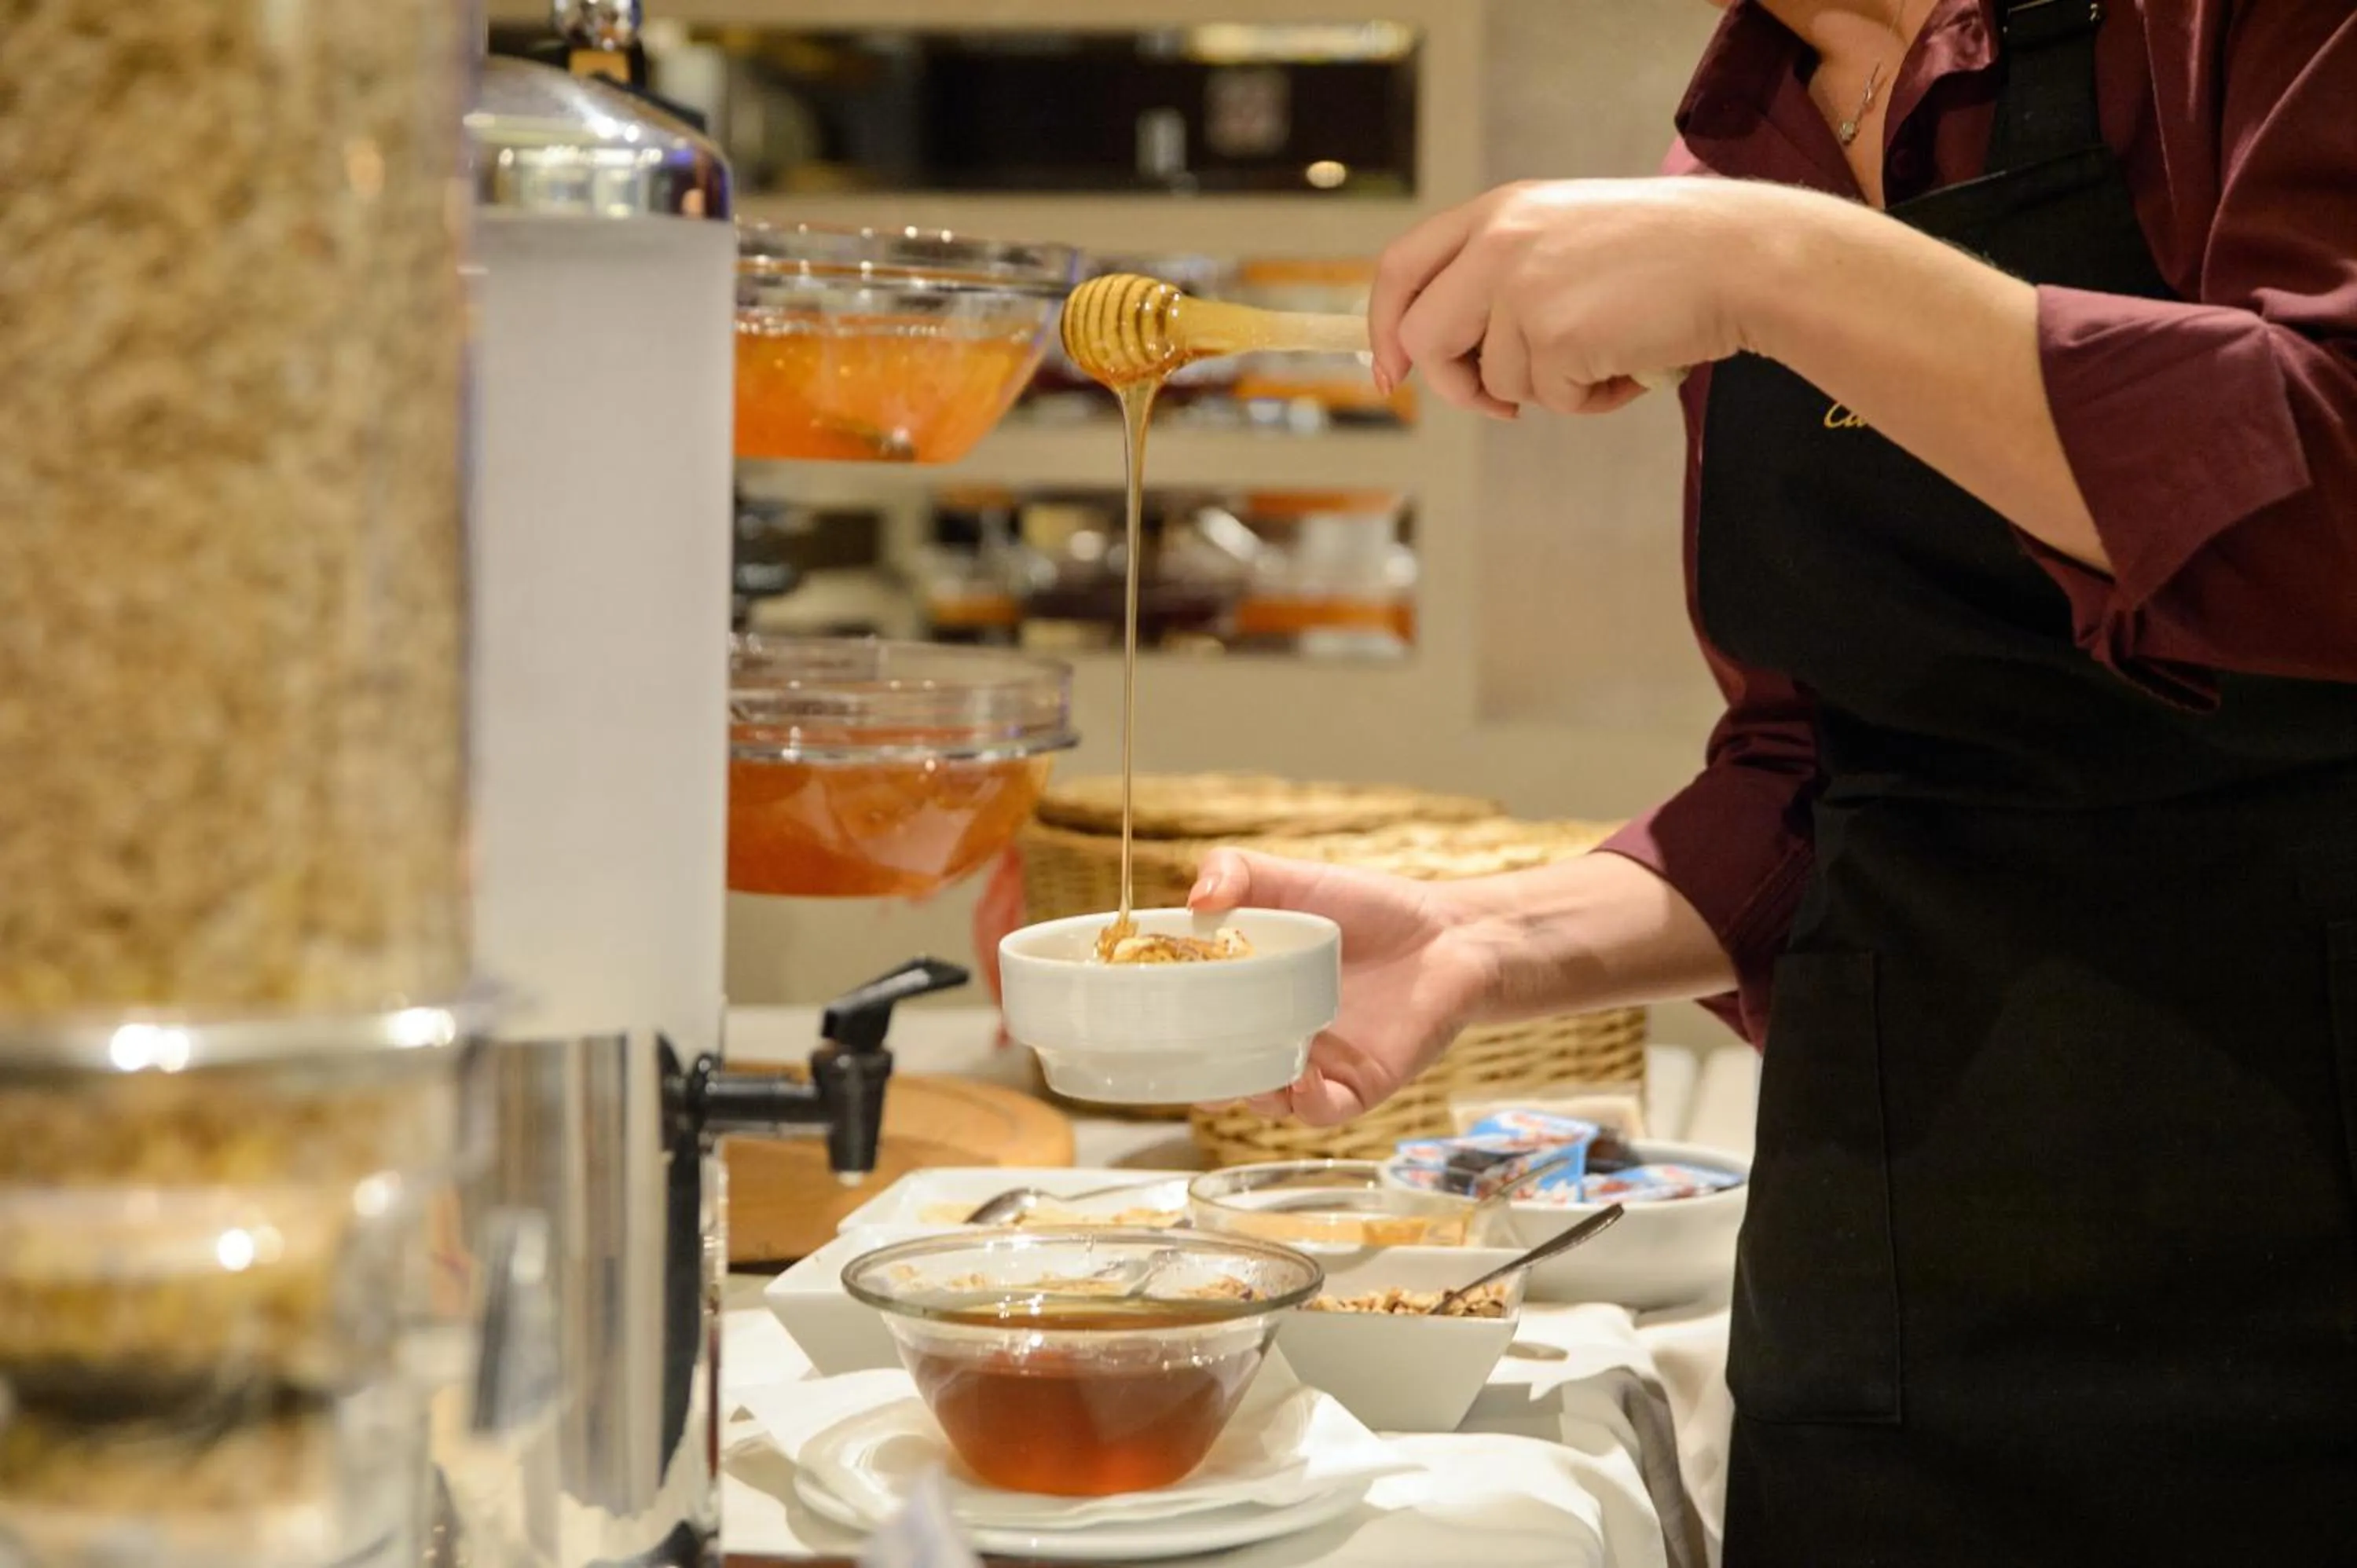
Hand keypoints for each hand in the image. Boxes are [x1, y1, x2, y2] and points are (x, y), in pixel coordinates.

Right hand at [1188, 849, 1498, 1125]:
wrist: (1448, 934)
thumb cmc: (1368, 909)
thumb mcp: (1293, 880)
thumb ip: (1237, 872)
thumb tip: (1196, 897)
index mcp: (1246, 996)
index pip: (1190, 1023)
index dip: (1163, 1029)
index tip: (1140, 1021)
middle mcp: (1272, 1037)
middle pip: (1217, 1076)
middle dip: (1195, 1080)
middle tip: (1183, 1060)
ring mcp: (1313, 1066)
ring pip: (1264, 1102)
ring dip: (1247, 1093)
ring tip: (1247, 1068)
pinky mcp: (1357, 1086)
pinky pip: (1321, 1112)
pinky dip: (1304, 1103)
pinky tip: (1301, 1076)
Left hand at [1369, 177, 1788, 418]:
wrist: (1741, 257)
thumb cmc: (1665, 254)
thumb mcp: (1565, 236)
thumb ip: (1501, 275)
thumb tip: (1443, 348)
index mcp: (1497, 214)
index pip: (1400, 268)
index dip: (1383, 327)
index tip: (1390, 373)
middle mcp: (1499, 244)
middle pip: (1424, 338)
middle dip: (1456, 385)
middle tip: (1503, 404)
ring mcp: (1523, 289)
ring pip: (1495, 381)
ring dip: (1549, 390)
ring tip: (1609, 355)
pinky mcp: (1556, 336)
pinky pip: (1551, 401)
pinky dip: (1591, 401)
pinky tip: (1632, 365)